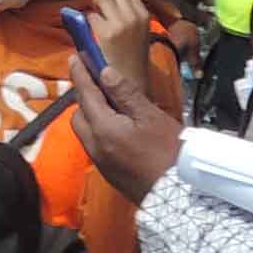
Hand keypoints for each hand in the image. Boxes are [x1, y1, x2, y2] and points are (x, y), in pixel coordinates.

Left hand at [66, 16, 183, 198]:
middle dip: (83, 96)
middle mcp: (94, 145)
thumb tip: (104, 72)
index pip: (85, 94)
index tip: (75, 56)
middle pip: (78, 115)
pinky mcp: (107, 172)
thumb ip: (125, 94)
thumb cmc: (168, 150)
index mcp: (103, 128)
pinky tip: (116, 126)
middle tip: (98, 81)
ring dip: (90, 114)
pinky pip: (94, 144)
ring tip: (110, 103)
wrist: (177, 195)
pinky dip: (97, 129)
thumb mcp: (150, 116)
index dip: (80, 74)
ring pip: (84, 131)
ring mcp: (99, 161)